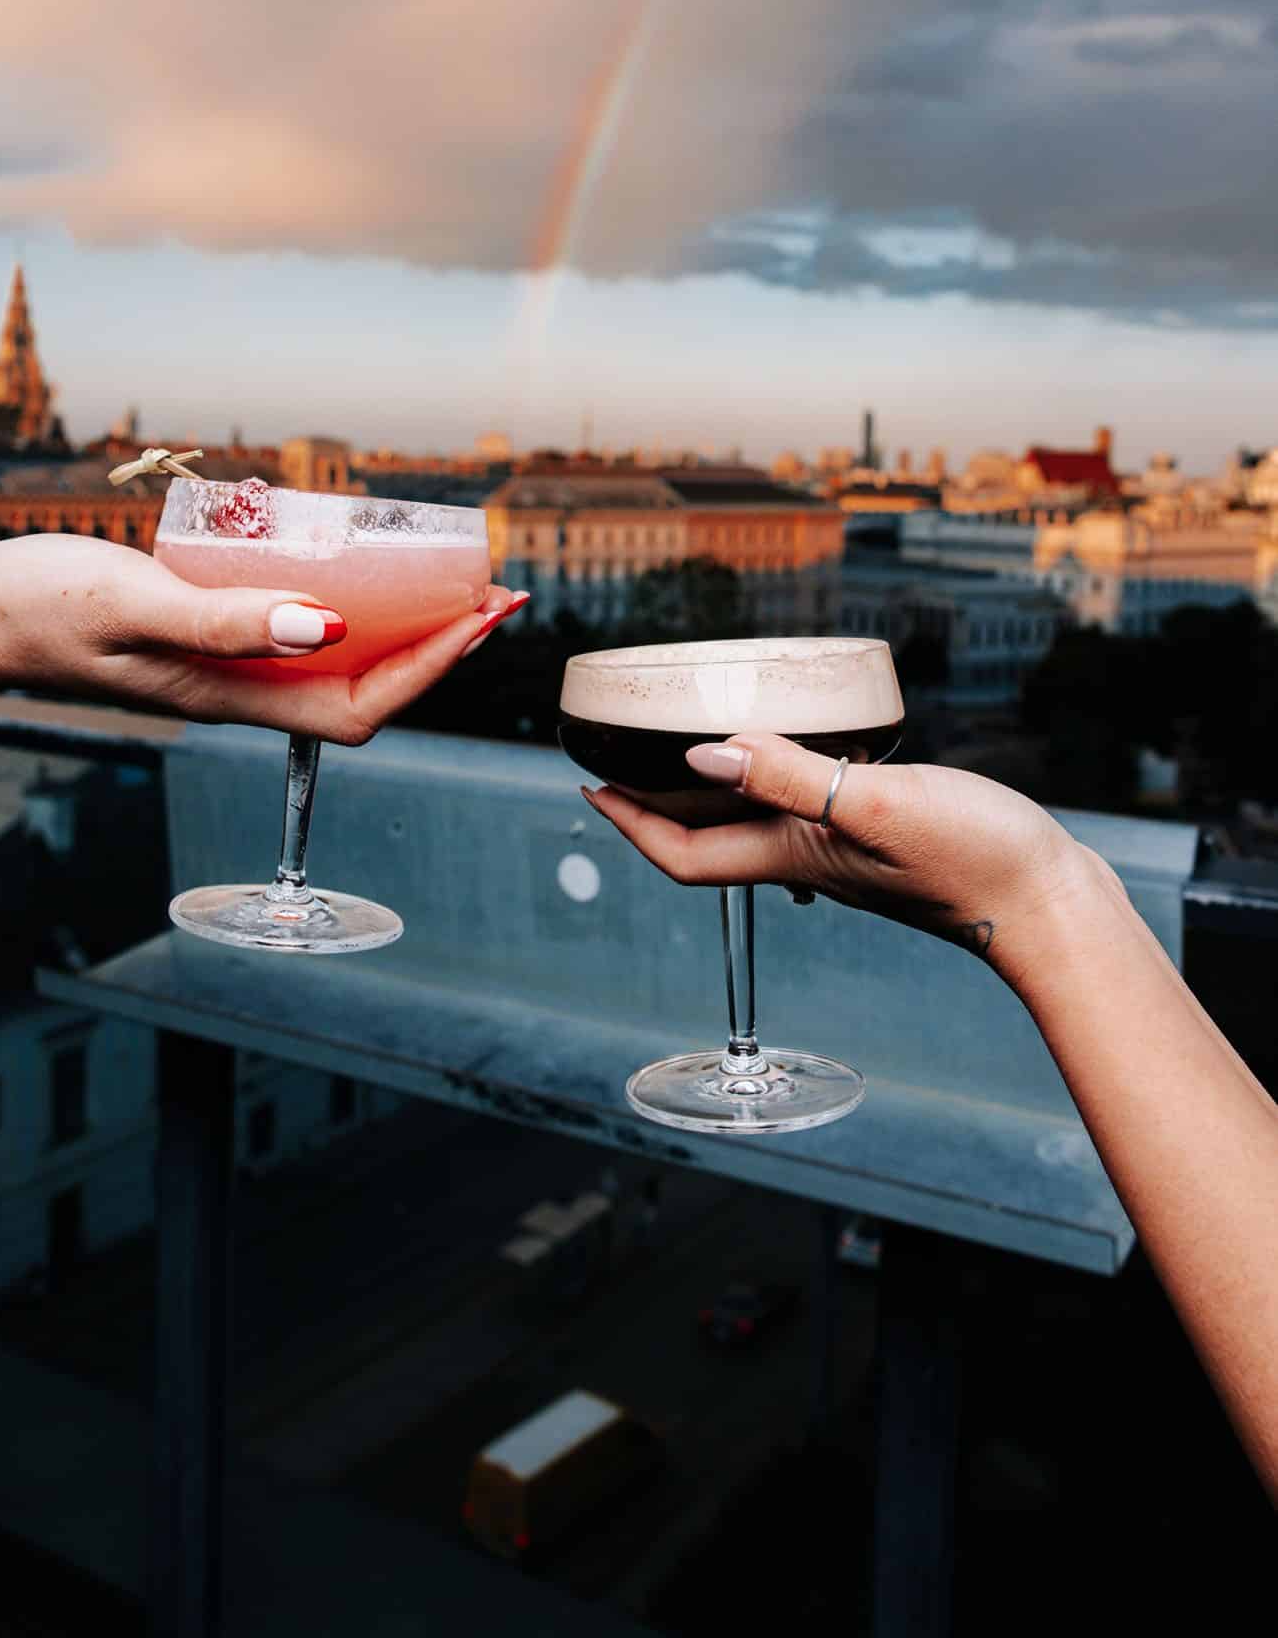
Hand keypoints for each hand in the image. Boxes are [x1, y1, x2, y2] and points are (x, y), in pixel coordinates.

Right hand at [0, 536, 524, 744]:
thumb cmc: (38, 608)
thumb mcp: (134, 603)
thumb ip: (225, 621)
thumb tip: (331, 628)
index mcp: (230, 695)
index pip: (361, 706)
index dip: (433, 668)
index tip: (483, 616)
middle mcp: (237, 688)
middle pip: (363, 685)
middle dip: (438, 644)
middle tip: (494, 589)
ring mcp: (220, 662)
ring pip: (333, 657)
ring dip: (399, 624)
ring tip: (449, 578)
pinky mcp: (202, 631)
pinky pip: (293, 627)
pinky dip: (342, 601)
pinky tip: (354, 565)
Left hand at [582, 733, 1128, 991]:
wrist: (1050, 901)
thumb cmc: (972, 858)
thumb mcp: (875, 804)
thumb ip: (790, 776)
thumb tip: (703, 755)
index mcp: (791, 853)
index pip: (682, 853)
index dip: (628, 823)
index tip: (588, 786)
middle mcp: (805, 856)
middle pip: (707, 835)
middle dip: (655, 798)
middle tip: (623, 748)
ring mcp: (841, 850)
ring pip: (753, 820)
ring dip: (711, 785)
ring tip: (688, 736)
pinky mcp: (879, 836)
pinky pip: (802, 806)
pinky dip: (776, 773)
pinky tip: (791, 743)